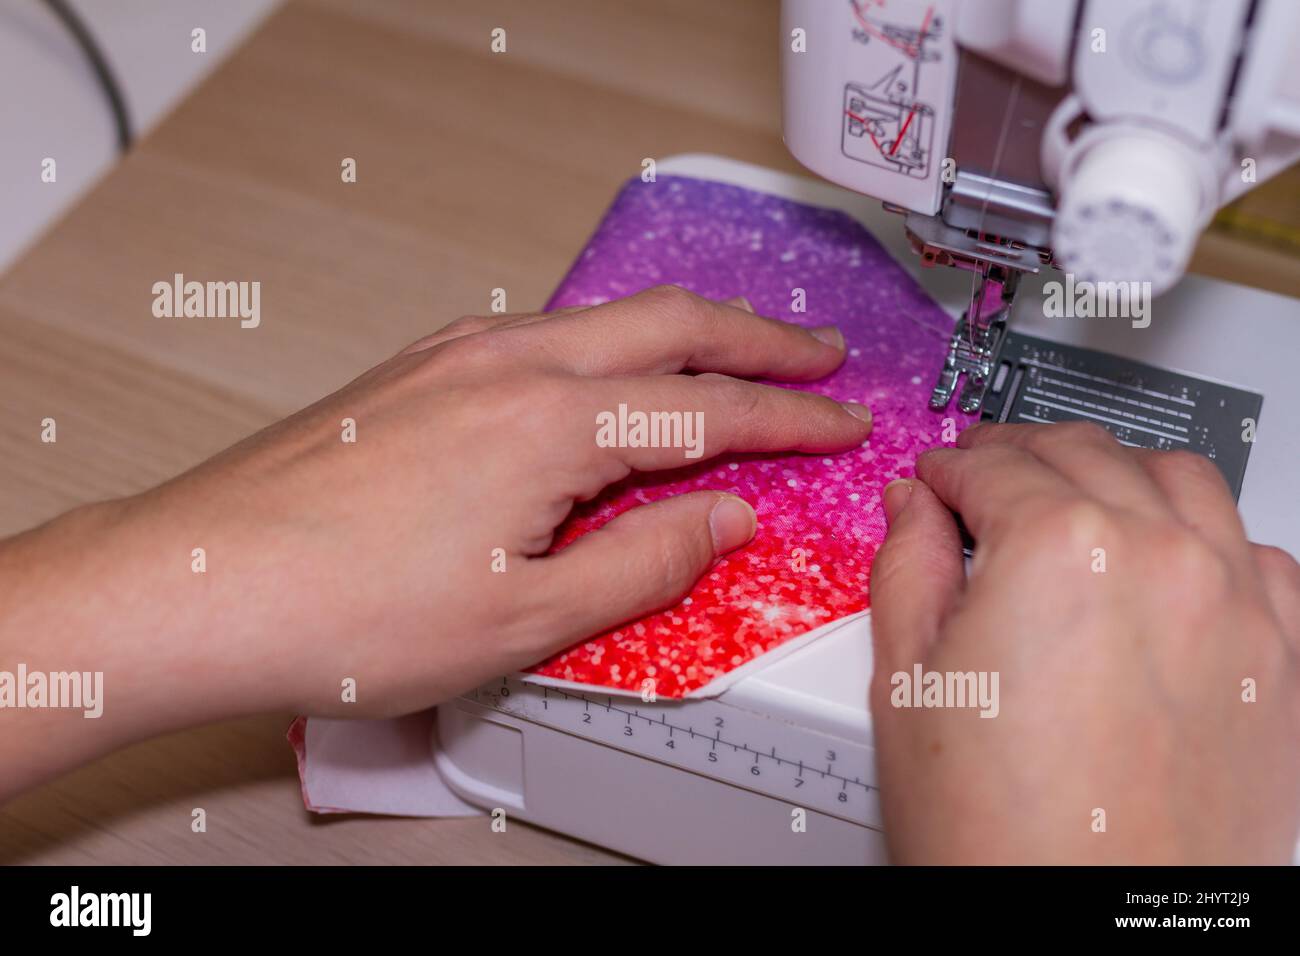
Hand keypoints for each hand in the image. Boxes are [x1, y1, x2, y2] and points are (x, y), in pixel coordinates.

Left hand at [0, 286, 871, 797]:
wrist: (198, 586)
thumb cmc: (342, 612)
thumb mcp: (523, 618)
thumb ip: (644, 563)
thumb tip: (723, 522)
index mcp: (550, 422)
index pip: (708, 407)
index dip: (790, 416)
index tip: (842, 421)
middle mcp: (506, 364)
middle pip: (668, 326)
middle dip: (758, 338)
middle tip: (819, 355)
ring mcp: (453, 358)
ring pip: (603, 322)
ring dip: (682, 335)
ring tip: (731, 358)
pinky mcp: (415, 373)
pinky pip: (543, 337)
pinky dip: (608, 349)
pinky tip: (608, 379)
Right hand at [869, 421, 1299, 863]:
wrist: (1092, 923)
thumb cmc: (1001, 833)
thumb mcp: (907, 683)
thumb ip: (905, 566)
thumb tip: (913, 507)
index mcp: (1060, 549)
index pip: (993, 466)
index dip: (949, 467)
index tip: (937, 479)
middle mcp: (1162, 556)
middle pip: (1084, 454)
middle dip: (1023, 452)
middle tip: (988, 472)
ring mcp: (1237, 605)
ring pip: (1182, 480)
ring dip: (1117, 470)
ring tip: (1077, 494)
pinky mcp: (1282, 660)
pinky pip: (1258, 554)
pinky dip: (1208, 534)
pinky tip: (1170, 555)